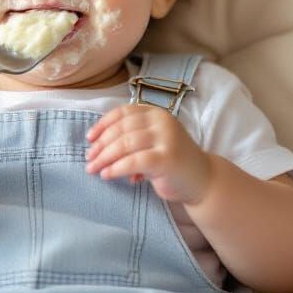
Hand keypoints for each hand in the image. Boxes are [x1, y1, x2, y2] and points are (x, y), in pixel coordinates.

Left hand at [85, 104, 211, 204]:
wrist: (203, 179)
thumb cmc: (172, 161)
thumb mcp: (152, 142)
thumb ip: (132, 138)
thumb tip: (97, 145)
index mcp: (156, 113)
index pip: (123, 112)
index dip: (103, 124)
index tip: (89, 138)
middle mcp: (162, 122)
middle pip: (121, 129)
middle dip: (101, 145)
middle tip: (89, 158)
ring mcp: (166, 139)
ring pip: (125, 144)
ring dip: (104, 157)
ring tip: (93, 169)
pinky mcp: (166, 159)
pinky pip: (133, 162)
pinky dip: (116, 168)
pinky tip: (107, 175)